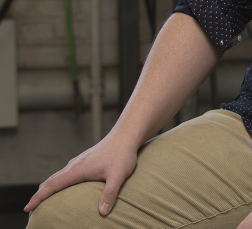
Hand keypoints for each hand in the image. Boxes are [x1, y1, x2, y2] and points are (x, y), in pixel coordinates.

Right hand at [24, 134, 138, 215]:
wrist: (126, 136)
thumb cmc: (122, 155)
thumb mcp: (119, 175)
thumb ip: (110, 193)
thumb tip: (102, 213)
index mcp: (77, 170)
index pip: (52, 185)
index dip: (39, 197)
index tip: (27, 208)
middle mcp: (74, 165)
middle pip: (50, 181)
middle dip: (39, 195)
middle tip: (30, 208)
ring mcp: (78, 162)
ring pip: (57, 176)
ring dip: (47, 188)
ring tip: (41, 201)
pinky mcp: (84, 161)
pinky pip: (65, 173)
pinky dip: (57, 182)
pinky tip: (62, 187)